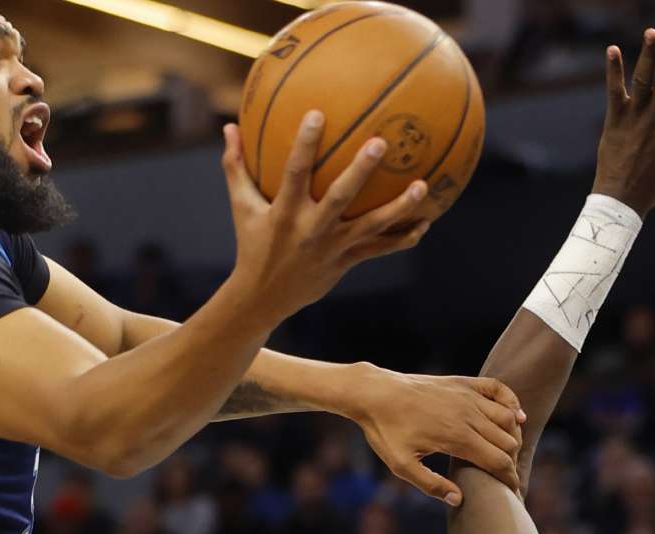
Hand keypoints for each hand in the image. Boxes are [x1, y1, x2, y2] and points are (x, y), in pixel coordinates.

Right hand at [221, 113, 432, 325]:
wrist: (263, 297)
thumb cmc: (252, 243)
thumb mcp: (240, 206)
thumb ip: (235, 166)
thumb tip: (228, 127)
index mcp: (284, 212)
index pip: (294, 173)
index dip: (304, 144)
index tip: (317, 114)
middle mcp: (311, 229)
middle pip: (340, 197)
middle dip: (360, 171)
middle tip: (381, 142)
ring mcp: (333, 247)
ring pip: (371, 226)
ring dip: (399, 208)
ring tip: (423, 186)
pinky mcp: (347, 261)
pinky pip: (380, 249)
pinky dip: (403, 237)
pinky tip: (426, 223)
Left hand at [347, 366, 525, 505]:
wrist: (373, 392)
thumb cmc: (385, 429)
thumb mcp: (401, 465)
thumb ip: (430, 484)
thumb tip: (458, 499)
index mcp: (457, 438)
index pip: (499, 462)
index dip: (510, 479)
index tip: (513, 492)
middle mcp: (468, 415)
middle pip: (508, 442)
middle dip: (511, 462)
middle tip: (504, 476)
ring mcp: (467, 396)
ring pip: (507, 418)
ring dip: (512, 436)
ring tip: (506, 452)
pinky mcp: (462, 383)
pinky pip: (498, 389)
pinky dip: (512, 402)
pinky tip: (515, 415)